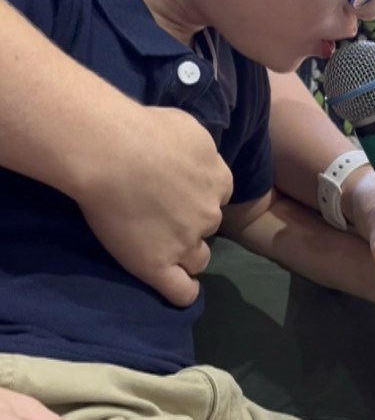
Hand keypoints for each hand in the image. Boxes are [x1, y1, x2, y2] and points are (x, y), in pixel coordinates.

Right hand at [77, 104, 233, 306]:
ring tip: (160, 247)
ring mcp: (187, 242)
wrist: (111, 152)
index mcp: (219, 179)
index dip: (198, 193)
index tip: (176, 189)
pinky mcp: (159, 265)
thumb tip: (192, 156)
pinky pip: (181, 292)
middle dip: (191, 222)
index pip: (219, 194)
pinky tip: (175, 287)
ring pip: (199, 259)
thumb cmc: (143, 128)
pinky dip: (182, 292)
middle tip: (159, 212)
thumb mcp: (187, 127)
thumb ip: (198, 149)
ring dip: (186, 255)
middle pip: (208, 226)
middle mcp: (210, 214)